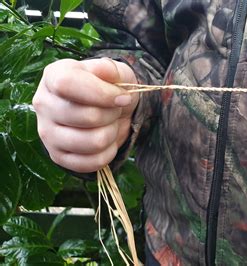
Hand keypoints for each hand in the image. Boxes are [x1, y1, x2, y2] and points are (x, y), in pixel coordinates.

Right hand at [33, 58, 138, 172]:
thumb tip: (105, 71)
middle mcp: (43, 104)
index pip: (67, 84)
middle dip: (112, 114)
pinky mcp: (57, 156)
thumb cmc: (109, 87)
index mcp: (53, 76)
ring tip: (110, 124)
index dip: (101, 93)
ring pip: (92, 142)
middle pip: (86, 117)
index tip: (122, 97)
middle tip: (115, 110)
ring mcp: (47, 133)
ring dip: (111, 134)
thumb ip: (110, 69)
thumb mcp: (115, 72)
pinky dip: (108, 153)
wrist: (109, 109)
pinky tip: (106, 141)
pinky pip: (91, 162)